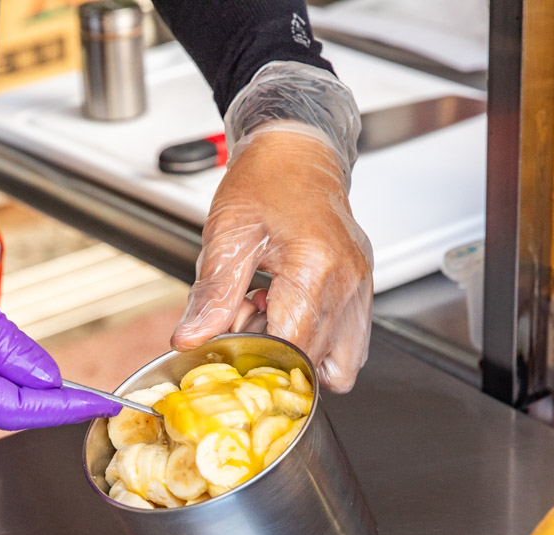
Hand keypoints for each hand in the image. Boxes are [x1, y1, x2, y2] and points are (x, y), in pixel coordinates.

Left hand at [171, 125, 373, 391]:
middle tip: (247, 322)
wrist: (297, 151)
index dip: (257, 362)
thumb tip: (192, 339)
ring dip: (302, 358)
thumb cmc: (265, 181)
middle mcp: (348, 283)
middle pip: (315, 363)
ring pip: (342, 365)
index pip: (292, 349)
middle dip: (275, 358)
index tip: (231, 350)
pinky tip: (290, 314)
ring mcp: (361, 289)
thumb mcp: (227, 235)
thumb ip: (212, 295)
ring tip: (271, 321)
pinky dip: (318, 343)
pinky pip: (350, 344)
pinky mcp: (362, 291)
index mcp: (314, 268)